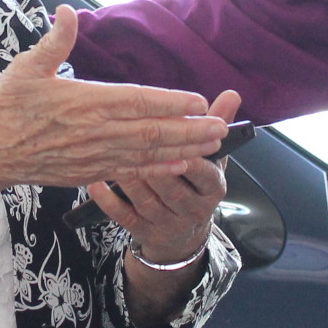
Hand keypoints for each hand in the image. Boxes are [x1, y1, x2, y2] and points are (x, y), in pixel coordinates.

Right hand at [0, 9, 229, 190]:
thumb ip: (55, 40)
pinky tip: (180, 164)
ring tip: (213, 145)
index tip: (199, 100)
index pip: (138, 101)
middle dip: (190, 129)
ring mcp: (94, 156)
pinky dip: (158, 168)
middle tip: (222, 127)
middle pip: (152, 131)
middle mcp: (95, 132)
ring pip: (147, 153)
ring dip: (183, 148)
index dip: (171, 102)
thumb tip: (68, 11)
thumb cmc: (6, 106)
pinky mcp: (90, 172)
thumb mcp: (27, 67)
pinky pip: (132, 171)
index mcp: (85, 102)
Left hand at [93, 90, 240, 263]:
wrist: (181, 234)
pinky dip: (108, 201)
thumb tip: (232, 94)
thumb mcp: (211, 157)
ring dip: (130, 179)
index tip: (180, 144)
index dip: (194, 161)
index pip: (206, 175)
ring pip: (147, 201)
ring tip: (112, 156)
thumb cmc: (195, 181)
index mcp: (212, 188)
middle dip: (157, 168)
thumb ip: (219, 124)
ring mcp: (166, 223)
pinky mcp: (142, 231)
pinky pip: (123, 217)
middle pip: (173, 189)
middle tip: (136, 144)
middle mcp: (192, 209)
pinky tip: (95, 184)